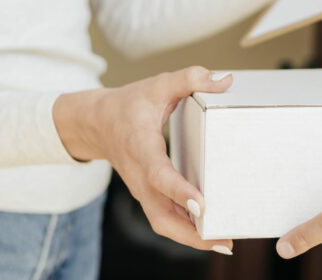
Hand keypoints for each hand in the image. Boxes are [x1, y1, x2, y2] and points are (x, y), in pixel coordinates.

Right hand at [53, 66, 233, 255]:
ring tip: (224, 242)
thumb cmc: (129, 104)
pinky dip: (186, 231)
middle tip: (224, 240)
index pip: (159, 175)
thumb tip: (225, 80)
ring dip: (191, 238)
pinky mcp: (147, 194)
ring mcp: (142, 189)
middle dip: (191, 233)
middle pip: (161, 215)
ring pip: (163, 223)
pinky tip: (211, 234)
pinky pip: (165, 219)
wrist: (96, 123)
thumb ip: (190, 79)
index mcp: (141, 148)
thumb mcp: (158, 85)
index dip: (179, 190)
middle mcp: (140, 176)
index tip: (200, 204)